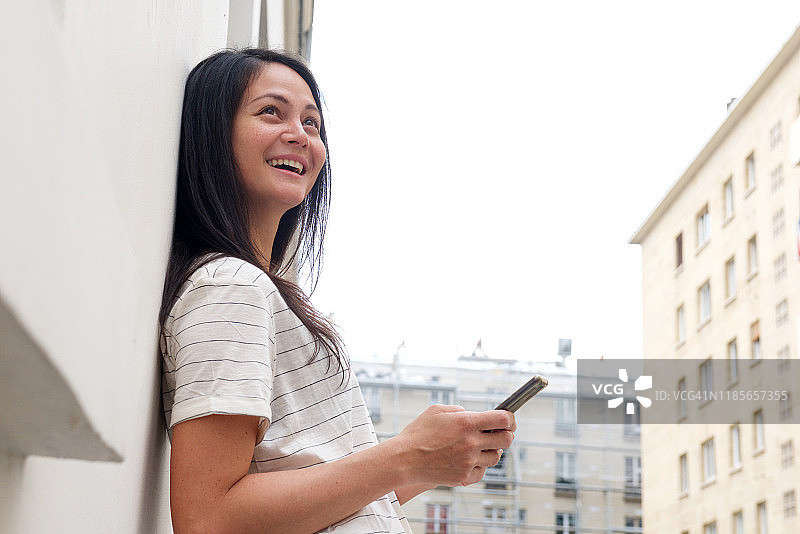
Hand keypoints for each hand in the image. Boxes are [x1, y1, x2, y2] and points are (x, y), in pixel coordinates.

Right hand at [394, 404, 514, 486]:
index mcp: (467, 423)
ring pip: (496, 457)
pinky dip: (479, 465)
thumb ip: (459, 410)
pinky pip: (482, 471)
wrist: (404, 459)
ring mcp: (468, 461)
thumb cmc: (418, 433)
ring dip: (492, 450)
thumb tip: (473, 415)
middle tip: (499, 433)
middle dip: (506, 434)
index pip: (503, 419)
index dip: (510, 418)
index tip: (508, 419)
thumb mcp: (437, 410)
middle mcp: (471, 442)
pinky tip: (470, 459)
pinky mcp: (463, 476)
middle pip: (506, 440)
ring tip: (480, 445)